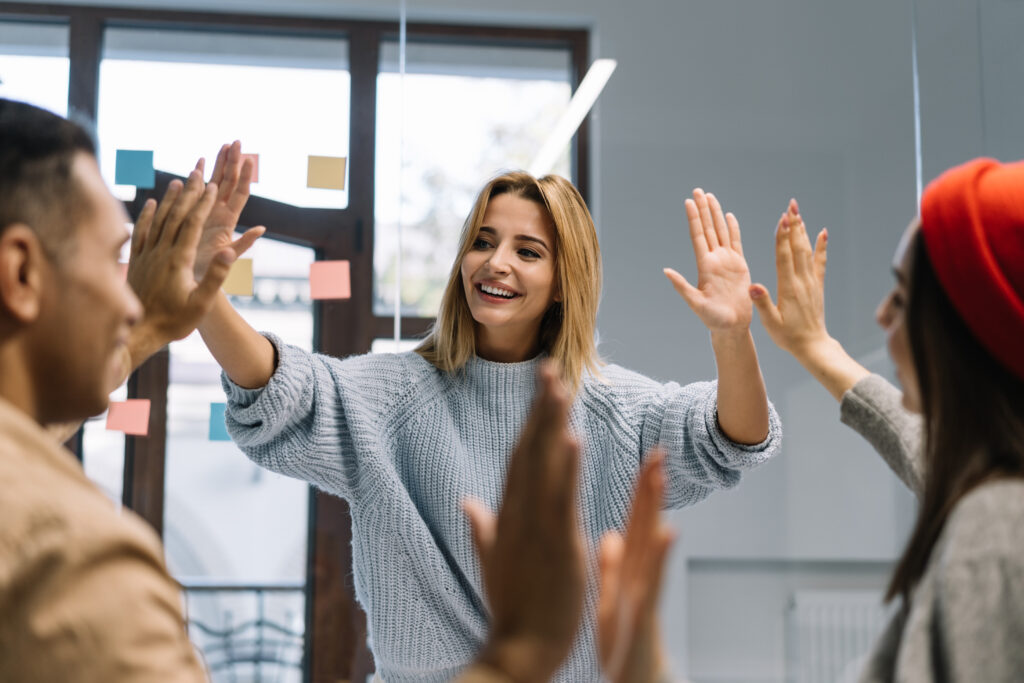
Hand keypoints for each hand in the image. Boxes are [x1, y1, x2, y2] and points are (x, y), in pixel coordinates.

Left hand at [125, 170, 234, 365]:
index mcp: (179, 260)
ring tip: (179, 181)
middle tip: (198, 172)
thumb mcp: (202, 303)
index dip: (203, 204)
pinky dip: (147, 214)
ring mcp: (147, 255)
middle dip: (189, 193)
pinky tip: (151, 203)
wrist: (139, 332)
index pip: (192, 224)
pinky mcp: (137, 261)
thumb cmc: (175, 321)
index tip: (213, 186)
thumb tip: (227, 250)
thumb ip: (216, 276)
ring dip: (170, 199)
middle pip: (176, 215)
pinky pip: (142, 231)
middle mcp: (161, 253)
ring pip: (159, 220)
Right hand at [194, 141, 263, 280]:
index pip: (239, 194)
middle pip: (228, 183)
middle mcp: (219, 214)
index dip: (244, 176)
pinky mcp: (194, 215)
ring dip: (219, 165)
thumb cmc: (209, 275)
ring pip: (214, 184)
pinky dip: (198, 176)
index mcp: (227, 222)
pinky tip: (200, 163)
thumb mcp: (228, 259)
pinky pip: (196, 191)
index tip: (249, 158)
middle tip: (237, 141)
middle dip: (232, 162)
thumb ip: (243, 244)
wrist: (192, 284)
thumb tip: (262, 229)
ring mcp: (206, 213)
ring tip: (224, 145)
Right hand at [464, 362, 584, 682]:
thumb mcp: (493, 562)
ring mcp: (536, 528)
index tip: (540, 391)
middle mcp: (518, 515)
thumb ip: (483, 528)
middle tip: (550, 368)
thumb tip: (467, 501)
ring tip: (561, 386)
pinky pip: (560, 498)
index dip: (530, 422)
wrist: (518, 652)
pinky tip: (572, 437)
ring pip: (544, 466)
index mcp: (508, 517)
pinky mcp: (556, 545)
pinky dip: (565, 467)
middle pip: (529, 451)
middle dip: (540, 408)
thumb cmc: (512, 609)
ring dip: (552, 423)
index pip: (520, 459)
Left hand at [598, 450, 673, 682]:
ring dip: (656, 510)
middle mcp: (640, 575)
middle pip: (646, 524)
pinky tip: (668, 532)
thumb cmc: (622, 646)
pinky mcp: (644, 612)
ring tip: (659, 478)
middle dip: (651, 489)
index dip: (637, 491)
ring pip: (652, 544)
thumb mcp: (610, 599)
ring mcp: (645, 592)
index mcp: (627, 570)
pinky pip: (653, 579)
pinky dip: (661, 556)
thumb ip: (611, 567)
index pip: (634, 521)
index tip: (644, 458)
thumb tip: (610, 535)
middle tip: (657, 451)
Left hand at [664, 188, 752, 332]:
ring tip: (711, 196)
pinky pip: (736, 242)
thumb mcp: (695, 303)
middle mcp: (714, 260)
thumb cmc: (713, 319)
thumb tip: (666, 271)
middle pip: (708, 229)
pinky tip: (729, 216)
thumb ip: (682, 286)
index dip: (694, 219)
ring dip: (715, 214)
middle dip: (703, 209)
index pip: (698, 236)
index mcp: (704, 266)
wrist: (732, 326)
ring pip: (721, 231)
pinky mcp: (739, 265)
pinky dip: (733, 228)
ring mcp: (726, 261)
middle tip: (698, 190)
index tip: (689, 202)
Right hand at [749, 199, 831, 357]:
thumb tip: (753, 286)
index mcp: (789, 288)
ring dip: (803, 230)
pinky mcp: (817, 285)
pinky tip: (822, 232)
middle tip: (791, 205)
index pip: (784, 257)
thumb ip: (762, 303)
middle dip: (794, 225)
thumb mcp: (771, 323)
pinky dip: (821, 246)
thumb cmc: (788, 337)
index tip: (782, 219)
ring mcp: (812, 282)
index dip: (783, 237)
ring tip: (798, 212)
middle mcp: (802, 281)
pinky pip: (820, 262)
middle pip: (797, 248)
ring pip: (807, 251)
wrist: (812, 346)